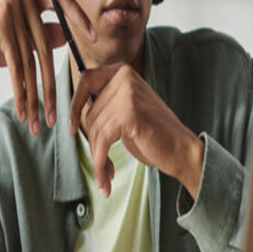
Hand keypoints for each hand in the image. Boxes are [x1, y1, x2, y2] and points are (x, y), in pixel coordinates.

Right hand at [0, 0, 96, 135]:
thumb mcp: (21, 32)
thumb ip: (44, 32)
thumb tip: (68, 37)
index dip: (80, 17)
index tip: (95, 38)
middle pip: (46, 48)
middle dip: (51, 86)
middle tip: (56, 114)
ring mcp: (9, 8)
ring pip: (31, 61)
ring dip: (35, 97)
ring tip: (40, 121)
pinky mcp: (0, 27)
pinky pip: (17, 66)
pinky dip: (21, 91)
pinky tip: (25, 112)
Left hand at [69, 64, 204, 198]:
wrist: (181, 150)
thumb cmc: (154, 135)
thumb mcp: (125, 111)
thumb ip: (104, 105)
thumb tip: (73, 114)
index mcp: (123, 72)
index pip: (86, 80)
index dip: (74, 105)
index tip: (71, 128)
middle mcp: (125, 78)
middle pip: (90, 114)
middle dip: (93, 144)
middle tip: (102, 165)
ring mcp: (128, 94)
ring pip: (95, 131)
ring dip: (98, 158)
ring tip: (106, 176)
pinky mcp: (129, 113)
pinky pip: (102, 142)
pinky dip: (101, 164)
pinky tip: (107, 179)